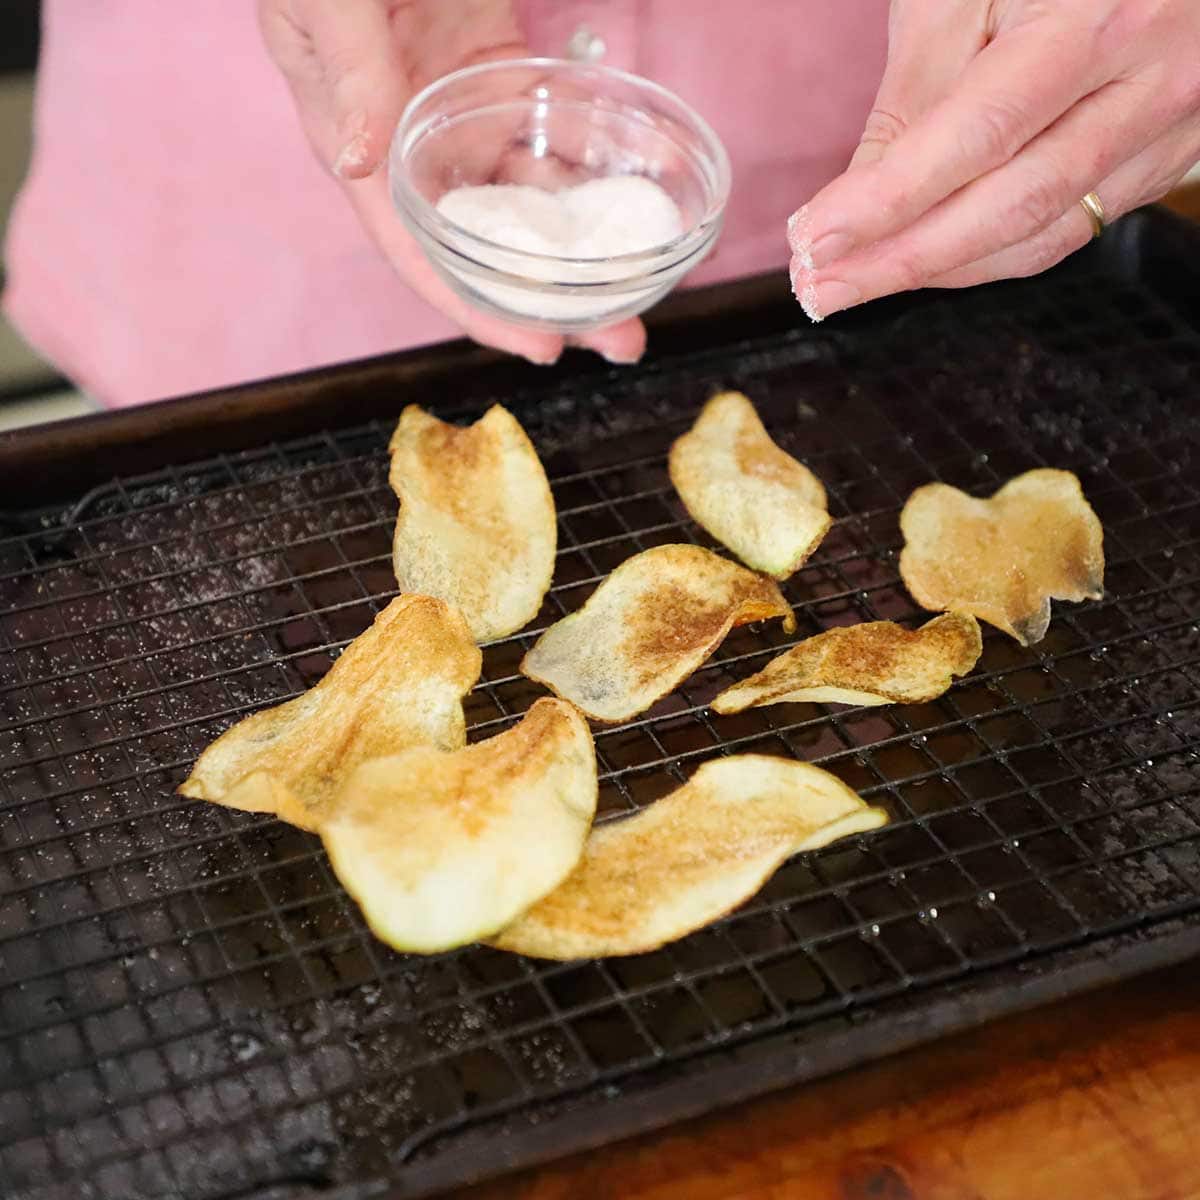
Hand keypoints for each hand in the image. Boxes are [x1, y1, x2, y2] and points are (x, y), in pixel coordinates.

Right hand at [261, 0, 645, 364]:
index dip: (479, 308)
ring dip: (581, 252)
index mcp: (359, 146)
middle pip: (486, 248)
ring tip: (642, 290)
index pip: (418, 252)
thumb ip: (349, 71)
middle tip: (622, 339)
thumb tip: (361, 162)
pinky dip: (587, 177)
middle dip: (552, 302)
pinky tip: (632, 209)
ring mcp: (462, 115)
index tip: (542, 349)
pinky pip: (549, 140)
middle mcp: (415, 150)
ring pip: (526, 204)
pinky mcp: (501, 76)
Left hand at [788, 0, 1199, 319]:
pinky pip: (1068, 231)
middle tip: (819, 287)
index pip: (978, 136)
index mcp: (1099, 19)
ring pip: (1041, 236)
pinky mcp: (1165, 160)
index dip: (888, 200)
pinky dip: (987, 257)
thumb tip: (858, 205)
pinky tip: (928, 262)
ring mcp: (1169, 130)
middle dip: (901, 260)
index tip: (813, 239)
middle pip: (1012, 206)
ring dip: (938, 272)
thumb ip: (917, 94)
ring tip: (854, 283)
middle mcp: (1153, 82)